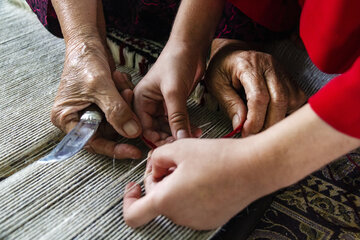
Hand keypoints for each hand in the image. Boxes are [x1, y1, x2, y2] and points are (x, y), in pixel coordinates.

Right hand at [51, 37, 141, 158]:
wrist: (88, 43)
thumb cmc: (85, 62)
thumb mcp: (100, 87)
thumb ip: (116, 111)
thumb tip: (132, 133)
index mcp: (66, 118)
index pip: (92, 142)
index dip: (114, 148)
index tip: (134, 151)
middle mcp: (78, 118)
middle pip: (107, 133)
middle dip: (122, 116)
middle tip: (126, 96)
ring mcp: (91, 112)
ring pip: (117, 121)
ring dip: (124, 104)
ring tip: (121, 85)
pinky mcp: (103, 104)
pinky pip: (120, 110)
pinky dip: (124, 98)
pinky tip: (120, 81)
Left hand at [123, 104, 359, 229]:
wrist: (254, 167)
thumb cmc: (219, 158)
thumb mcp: (179, 147)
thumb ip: (157, 157)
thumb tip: (155, 166)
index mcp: (167, 201)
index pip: (133, 215)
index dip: (128, 200)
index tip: (134, 186)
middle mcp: (180, 216)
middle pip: (157, 201)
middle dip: (159, 180)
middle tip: (171, 161)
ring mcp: (197, 220)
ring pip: (174, 203)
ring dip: (175, 186)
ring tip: (191, 166)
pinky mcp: (211, 218)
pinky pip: (191, 206)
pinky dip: (190, 193)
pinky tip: (203, 175)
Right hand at [134, 42, 204, 144]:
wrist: (191, 46)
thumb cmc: (176, 60)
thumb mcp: (174, 91)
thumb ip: (176, 117)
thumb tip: (180, 138)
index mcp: (140, 99)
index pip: (143, 128)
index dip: (156, 139)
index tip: (171, 145)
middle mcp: (148, 103)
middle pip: (155, 130)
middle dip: (169, 137)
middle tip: (184, 142)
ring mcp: (161, 104)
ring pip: (167, 127)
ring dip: (180, 133)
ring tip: (193, 135)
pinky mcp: (173, 103)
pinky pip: (177, 120)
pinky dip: (185, 126)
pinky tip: (195, 129)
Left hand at [205, 39, 306, 136]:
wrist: (233, 52)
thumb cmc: (222, 68)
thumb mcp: (216, 84)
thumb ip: (229, 104)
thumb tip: (240, 125)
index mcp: (248, 65)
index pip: (259, 96)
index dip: (255, 119)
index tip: (247, 133)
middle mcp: (269, 66)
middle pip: (280, 100)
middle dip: (269, 124)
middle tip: (256, 136)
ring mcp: (282, 71)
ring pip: (293, 100)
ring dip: (280, 120)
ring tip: (264, 128)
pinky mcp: (289, 78)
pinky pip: (298, 99)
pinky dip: (289, 113)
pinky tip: (275, 118)